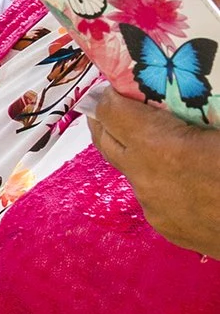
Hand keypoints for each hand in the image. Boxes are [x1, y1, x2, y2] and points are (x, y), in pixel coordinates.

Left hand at [88, 85, 219, 257]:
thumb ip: (208, 107)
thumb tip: (204, 92)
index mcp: (162, 148)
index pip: (112, 112)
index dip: (113, 94)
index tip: (123, 83)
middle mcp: (148, 179)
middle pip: (106, 141)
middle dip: (108, 118)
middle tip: (118, 101)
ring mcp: (155, 209)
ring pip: (133, 172)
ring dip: (139, 152)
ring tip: (165, 138)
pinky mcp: (170, 230)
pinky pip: (155, 196)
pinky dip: (162, 179)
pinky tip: (188, 174)